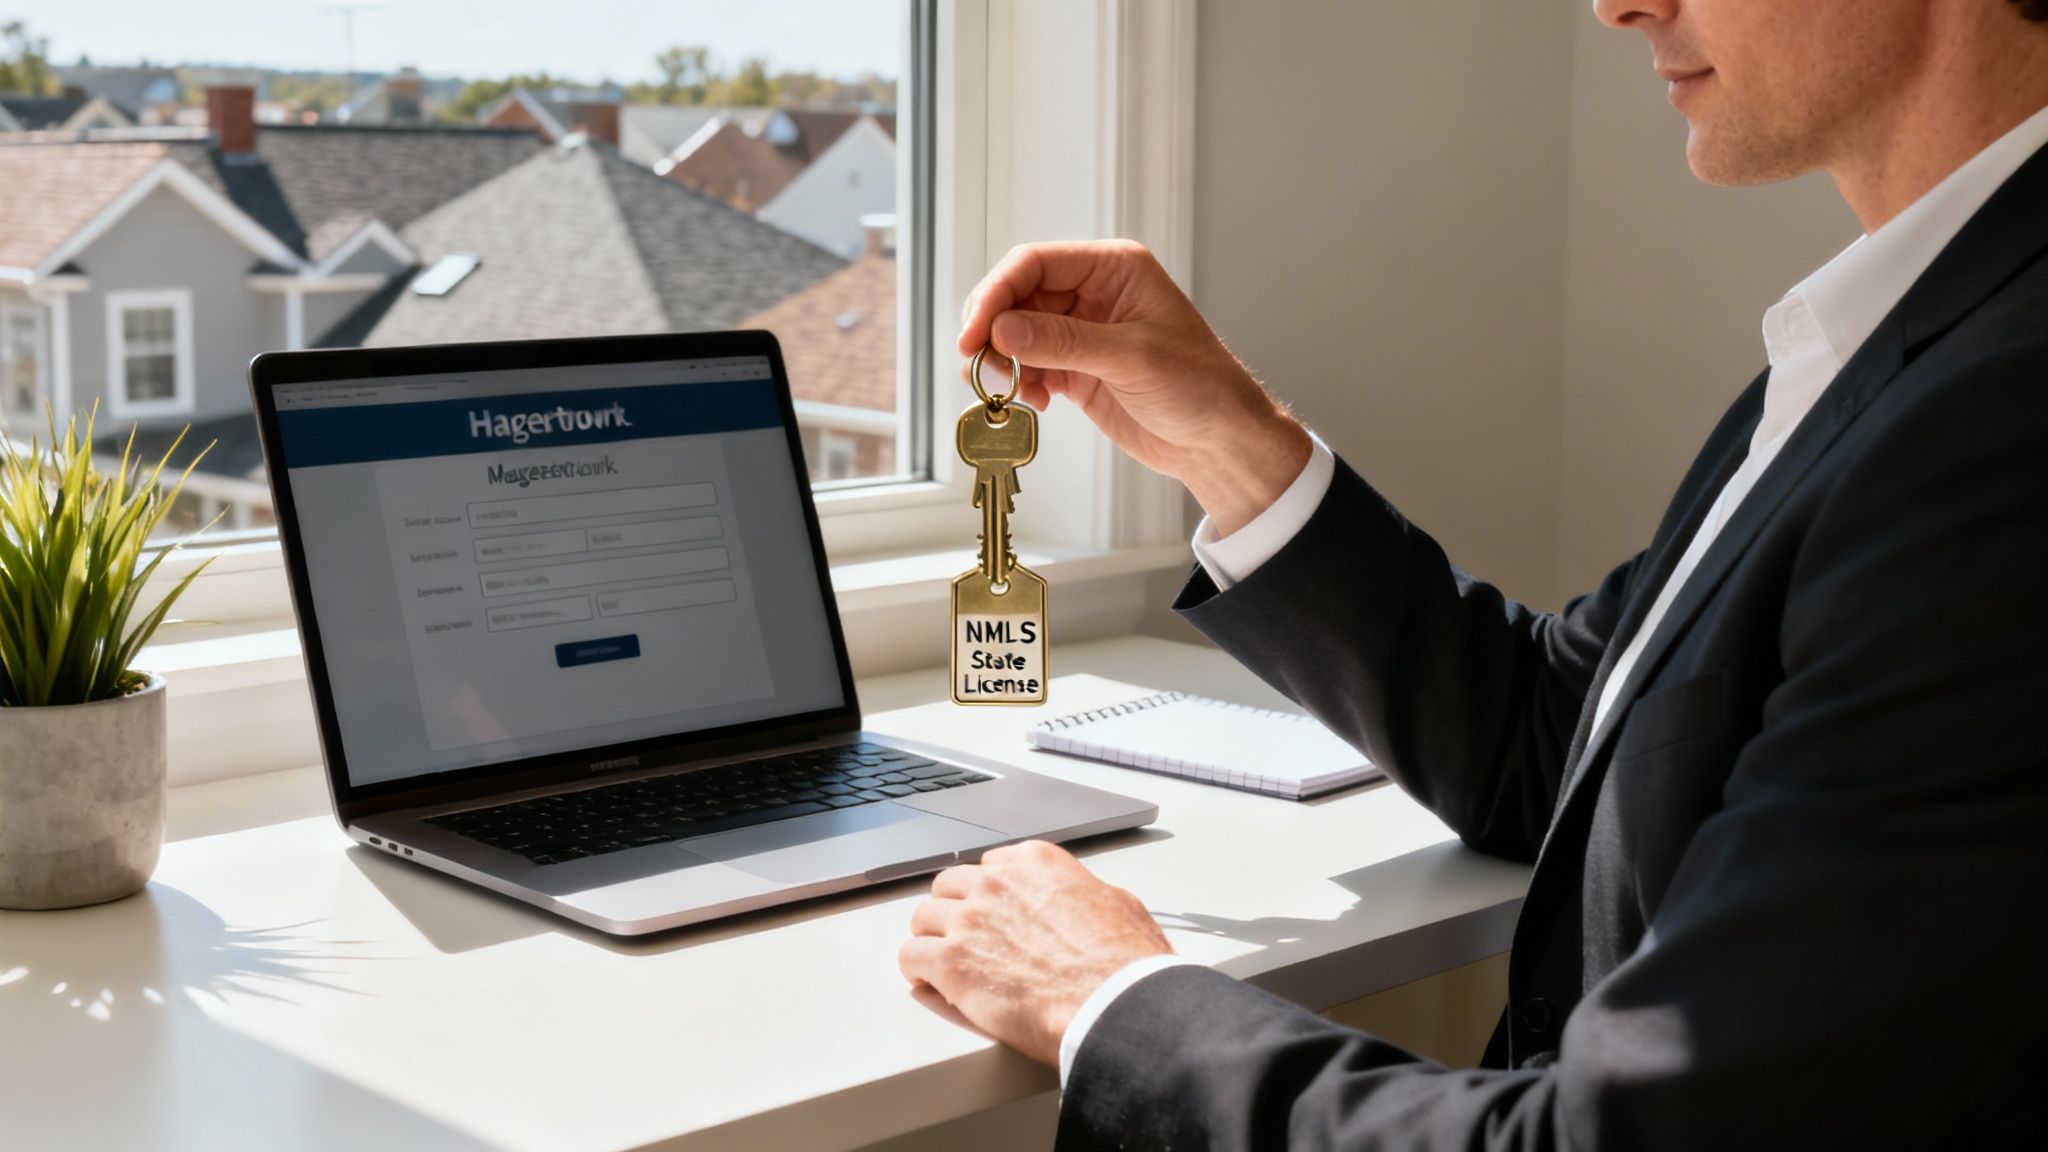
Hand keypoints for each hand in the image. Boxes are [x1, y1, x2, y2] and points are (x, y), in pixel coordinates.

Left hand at [897, 840, 1171, 1066]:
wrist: (1112, 1004)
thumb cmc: (1123, 964)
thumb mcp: (1116, 903)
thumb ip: (1082, 893)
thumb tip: (1081, 901)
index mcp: (1036, 863)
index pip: (990, 866)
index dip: (987, 895)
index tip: (989, 914)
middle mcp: (996, 883)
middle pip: (949, 887)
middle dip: (954, 913)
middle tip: (963, 940)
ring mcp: (969, 920)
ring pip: (923, 918)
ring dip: (933, 940)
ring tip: (943, 964)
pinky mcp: (950, 961)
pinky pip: (911, 957)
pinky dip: (918, 972)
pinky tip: (929, 983)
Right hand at [960, 240, 1310, 535]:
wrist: (1219, 442)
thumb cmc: (1200, 387)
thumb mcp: (1132, 358)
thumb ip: (1064, 342)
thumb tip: (1002, 328)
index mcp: (1114, 268)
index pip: (1035, 263)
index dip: (996, 294)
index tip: (975, 334)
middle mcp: (1093, 293)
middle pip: (1017, 297)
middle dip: (994, 331)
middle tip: (980, 367)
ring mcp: (1082, 332)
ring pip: (1016, 334)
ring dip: (1002, 361)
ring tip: (1008, 390)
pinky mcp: (1075, 369)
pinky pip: (1029, 366)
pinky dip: (1019, 383)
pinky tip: (1034, 402)